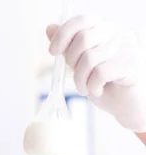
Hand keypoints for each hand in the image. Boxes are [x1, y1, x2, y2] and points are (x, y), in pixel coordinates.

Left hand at [47, 15, 145, 131]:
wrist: (128, 105)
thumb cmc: (105, 85)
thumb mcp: (81, 66)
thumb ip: (68, 48)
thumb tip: (50, 28)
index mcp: (105, 31)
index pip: (83, 20)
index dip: (63, 34)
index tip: (53, 51)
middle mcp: (118, 35)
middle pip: (83, 38)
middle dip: (71, 62)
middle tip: (77, 77)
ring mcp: (127, 48)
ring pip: (90, 58)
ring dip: (80, 80)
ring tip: (85, 88)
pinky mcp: (132, 64)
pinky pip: (101, 72)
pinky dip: (92, 86)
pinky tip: (97, 90)